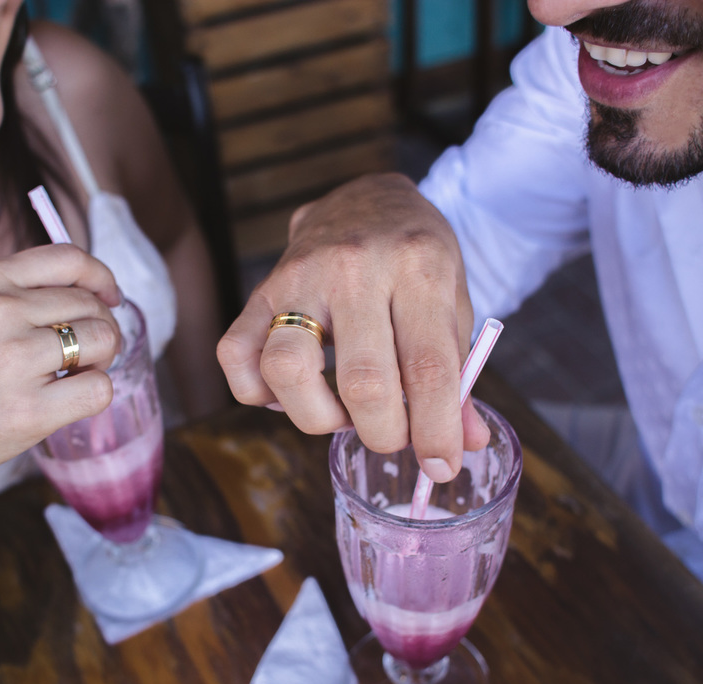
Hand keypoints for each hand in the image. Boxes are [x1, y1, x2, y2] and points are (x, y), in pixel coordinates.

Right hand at [0, 244, 122, 500]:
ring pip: (103, 340)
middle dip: (101, 328)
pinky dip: (95, 394)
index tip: (109, 296)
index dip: (100, 277)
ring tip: (74, 375)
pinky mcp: (31, 410)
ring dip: (100, 360)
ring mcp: (15, 360)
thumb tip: (94, 289)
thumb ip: (19, 291)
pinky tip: (67, 399)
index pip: (68, 259)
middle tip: (85, 354)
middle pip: (91, 305)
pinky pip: (99, 389)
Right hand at [217, 173, 488, 482]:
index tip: (442, 465)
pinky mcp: (260, 289)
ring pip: (287, 370)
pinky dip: (259, 393)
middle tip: (393, 437)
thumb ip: (458, 375)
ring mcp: (300, 276)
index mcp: (418, 267)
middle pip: (362, 382)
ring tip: (343, 414)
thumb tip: (466, 445)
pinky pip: (237, 356)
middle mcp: (355, 267)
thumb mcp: (453, 304)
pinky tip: (293, 393)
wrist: (368, 199)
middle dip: (383, 435)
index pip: (428, 368)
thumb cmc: (415, 260)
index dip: (436, 431)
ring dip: (318, 418)